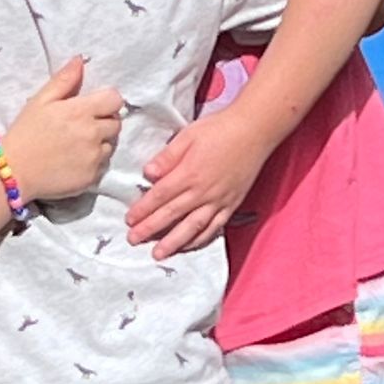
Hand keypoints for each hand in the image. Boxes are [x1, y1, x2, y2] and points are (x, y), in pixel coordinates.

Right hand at [5, 56, 123, 202]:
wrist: (13, 172)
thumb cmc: (25, 133)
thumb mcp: (40, 101)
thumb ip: (64, 80)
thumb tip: (80, 60)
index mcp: (80, 111)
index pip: (115, 100)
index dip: (107, 101)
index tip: (94, 106)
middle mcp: (92, 133)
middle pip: (116, 123)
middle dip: (104, 122)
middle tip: (83, 127)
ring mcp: (94, 157)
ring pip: (111, 145)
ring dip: (100, 143)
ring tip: (78, 145)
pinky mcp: (92, 177)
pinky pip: (103, 165)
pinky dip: (94, 162)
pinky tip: (75, 161)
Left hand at [126, 112, 269, 257]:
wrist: (254, 131)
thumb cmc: (219, 129)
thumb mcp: (188, 136)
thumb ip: (167, 157)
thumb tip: (148, 174)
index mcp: (189, 173)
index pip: (160, 196)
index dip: (143, 210)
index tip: (129, 220)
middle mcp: (203, 192)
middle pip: (172, 215)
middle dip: (150, 229)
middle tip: (133, 240)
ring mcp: (218, 201)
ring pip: (192, 227)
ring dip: (173, 242)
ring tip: (158, 254)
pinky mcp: (231, 205)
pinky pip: (214, 227)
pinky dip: (200, 239)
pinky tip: (188, 246)